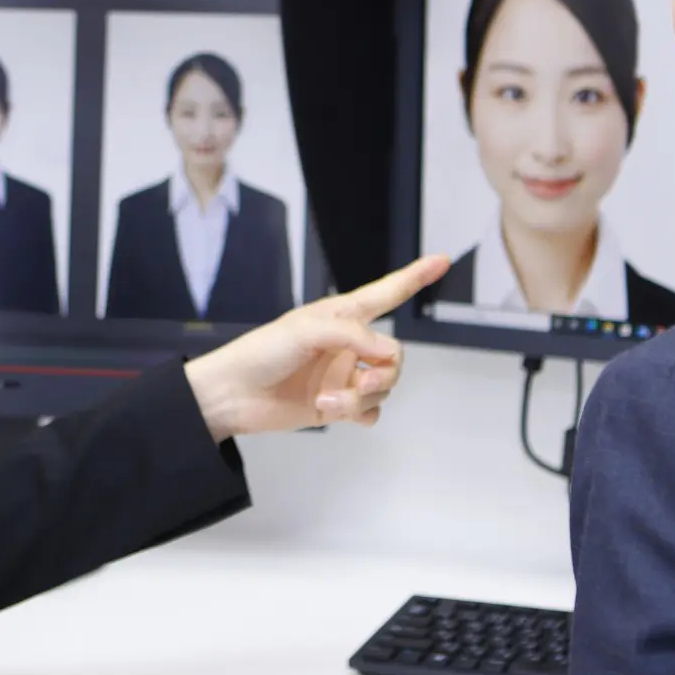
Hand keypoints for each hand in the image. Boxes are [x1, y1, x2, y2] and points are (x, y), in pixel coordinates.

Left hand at [184, 255, 449, 440]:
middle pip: (394, 357)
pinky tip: (331, 410)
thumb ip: (354, 337)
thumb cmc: (261, 352)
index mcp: (342, 315)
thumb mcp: (307, 331)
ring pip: (383, 388)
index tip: (442, 260)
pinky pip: (369, 412)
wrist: (232, 395)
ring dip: (360, 398)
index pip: (387, 292)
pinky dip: (356, 414)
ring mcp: (343, 375)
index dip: (415, 276)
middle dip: (384, 374)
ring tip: (327, 402)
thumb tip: (389, 356)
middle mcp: (348, 344)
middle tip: (361, 384)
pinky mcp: (335, 404)